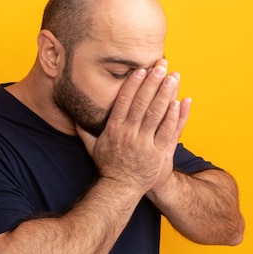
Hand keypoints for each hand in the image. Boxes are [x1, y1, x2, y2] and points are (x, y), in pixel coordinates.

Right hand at [77, 59, 190, 193]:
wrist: (120, 188)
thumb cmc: (108, 166)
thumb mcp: (92, 147)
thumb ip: (84, 129)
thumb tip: (73, 115)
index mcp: (113, 130)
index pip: (123, 101)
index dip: (133, 84)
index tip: (140, 70)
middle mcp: (128, 134)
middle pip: (142, 103)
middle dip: (152, 82)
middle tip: (161, 65)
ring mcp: (143, 144)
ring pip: (156, 114)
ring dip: (165, 94)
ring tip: (173, 77)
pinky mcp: (156, 153)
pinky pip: (166, 132)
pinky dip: (173, 116)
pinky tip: (179, 102)